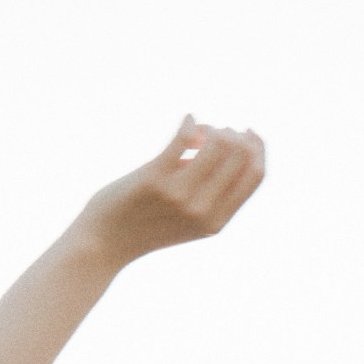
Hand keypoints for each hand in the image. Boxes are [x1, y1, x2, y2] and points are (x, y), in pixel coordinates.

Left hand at [79, 115, 265, 268]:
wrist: (105, 244)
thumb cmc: (147, 225)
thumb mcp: (189, 218)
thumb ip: (209, 191)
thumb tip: (219, 141)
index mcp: (216, 222)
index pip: (255, 176)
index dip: (258, 148)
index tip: (248, 134)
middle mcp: (202, 210)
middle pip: (240, 155)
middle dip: (234, 134)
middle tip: (217, 131)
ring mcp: (179, 195)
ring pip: (216, 143)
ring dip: (212, 128)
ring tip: (199, 130)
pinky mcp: (154, 179)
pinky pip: (183, 137)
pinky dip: (190, 123)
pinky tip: (187, 119)